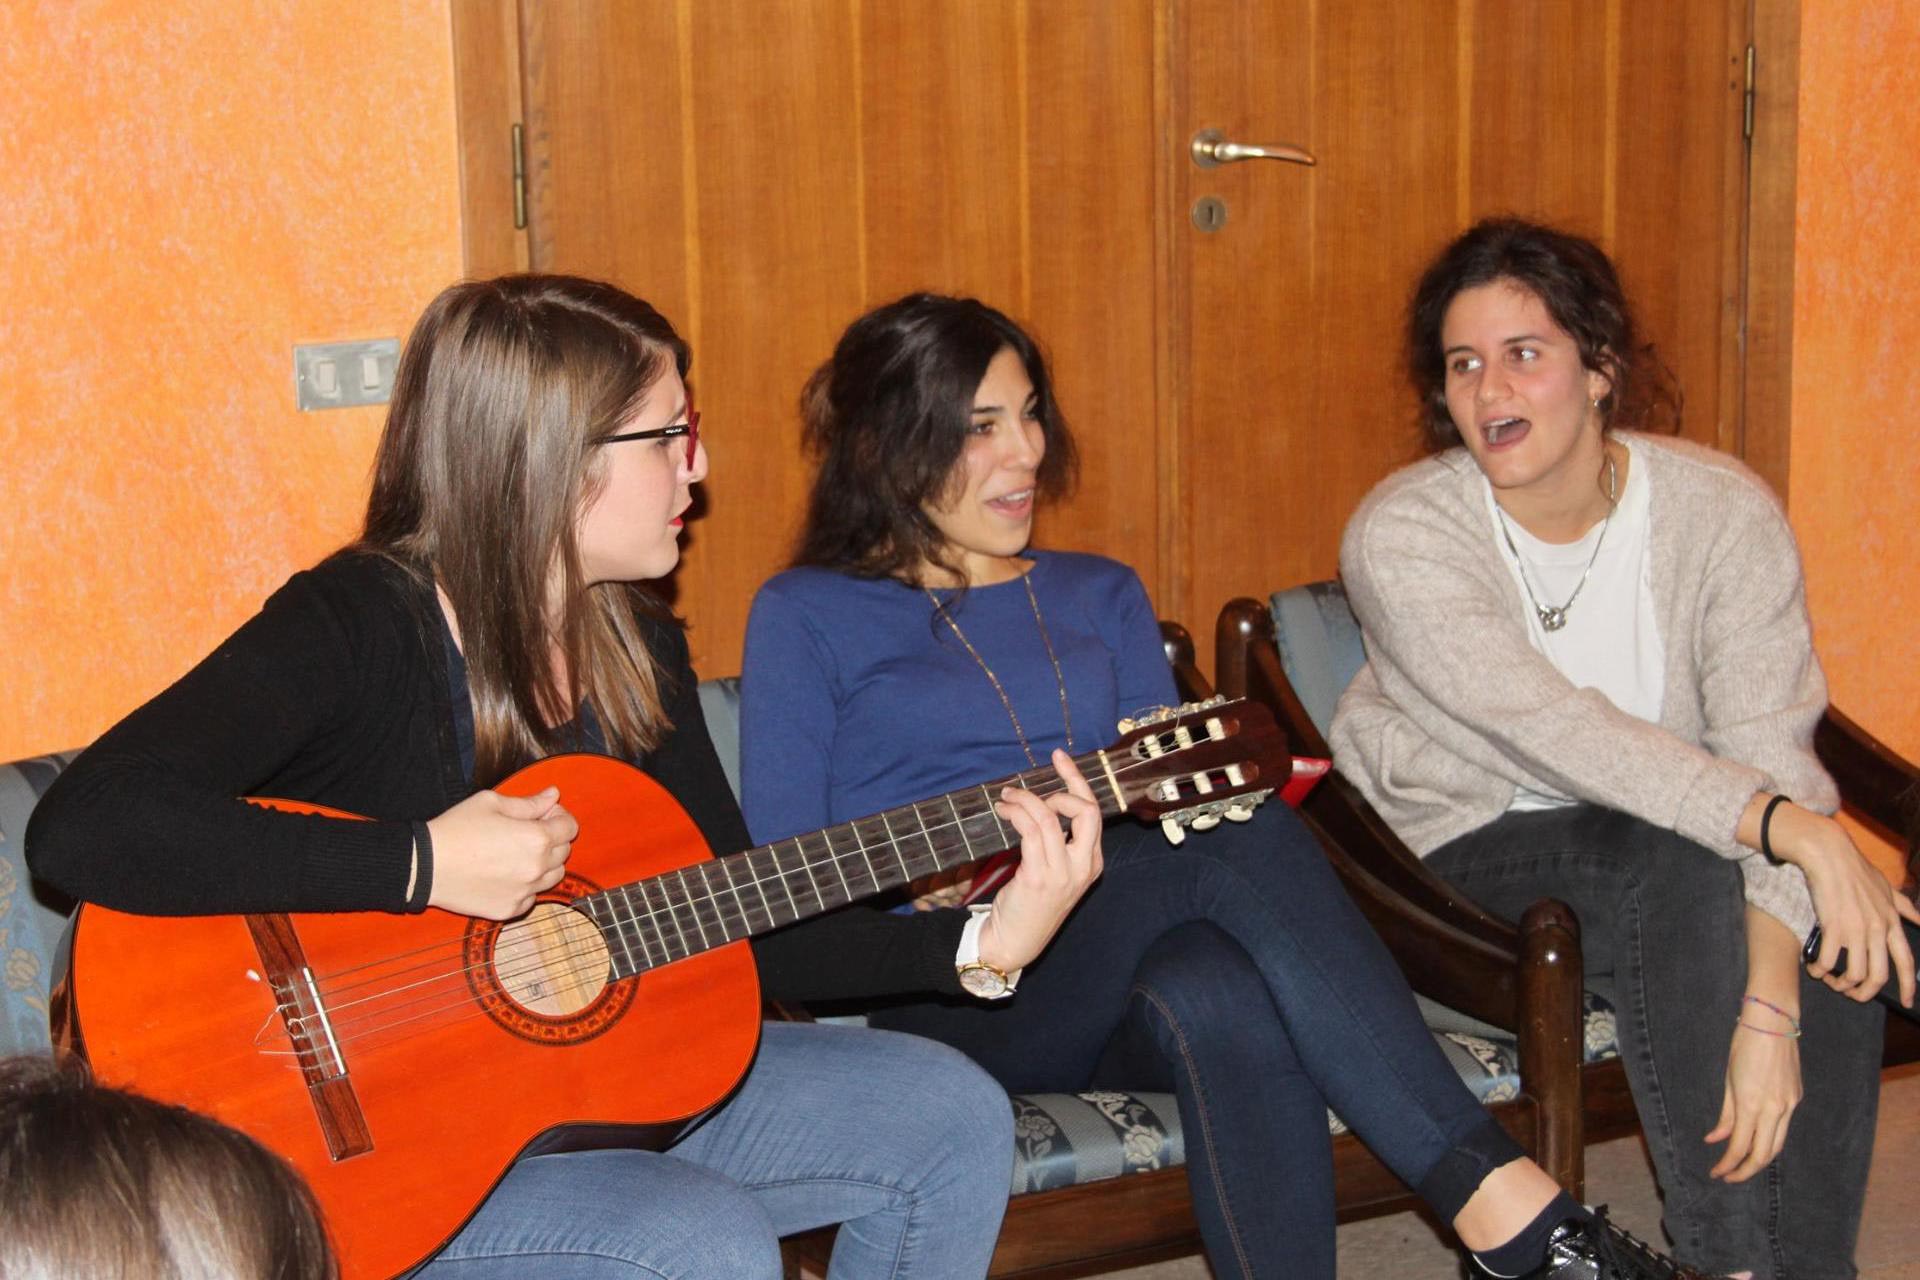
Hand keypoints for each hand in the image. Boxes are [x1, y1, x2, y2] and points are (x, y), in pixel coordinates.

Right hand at [425, 785, 578, 919]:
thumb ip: (529, 802)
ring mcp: (525, 892)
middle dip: (552, 839)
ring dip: (544, 864)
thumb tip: (553, 795)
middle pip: (564, 852)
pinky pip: (532, 897)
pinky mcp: (510, 909)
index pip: (570, 828)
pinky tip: (505, 874)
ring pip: (553, 877)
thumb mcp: (492, 803)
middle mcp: (537, 868)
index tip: (544, 815)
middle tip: (527, 831)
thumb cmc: (456, 829)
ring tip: (517, 854)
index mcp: (537, 838)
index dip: (559, 817)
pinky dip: (526, 886)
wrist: (424, 866)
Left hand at [975, 749, 1103, 972]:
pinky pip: (1031, 831)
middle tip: (1033, 784)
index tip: (1059, 758)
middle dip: (1063, 784)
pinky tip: (1004, 812)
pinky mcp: (1039, 877)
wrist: (1016, 941)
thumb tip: (1041, 803)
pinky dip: (1016, 813)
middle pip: (1085, 810)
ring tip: (1006, 798)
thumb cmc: (1032, 904)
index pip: (1093, 811)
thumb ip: (1058, 842)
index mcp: (1092, 862)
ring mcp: (1063, 873)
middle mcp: (1084, 866)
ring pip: (1049, 817)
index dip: (1076, 780)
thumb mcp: (1057, 872)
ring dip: (1024, 799)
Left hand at [1706, 1014, 1802, 1181]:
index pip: (1740, 1147)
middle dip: (1745, 1171)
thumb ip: (1726, 1114)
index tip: (1716, 1173)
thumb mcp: (1728, 1080)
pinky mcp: (1797, 1098)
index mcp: (1752, 1104)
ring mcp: (1790, 1104)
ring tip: (1741, 1165)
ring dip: (1760, 1160)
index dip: (1728, 1165)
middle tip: (1728, 1177)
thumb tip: (1715, 1139)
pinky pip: (1783, 1127)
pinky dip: (1769, 1138)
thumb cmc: (1743, 1046)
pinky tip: (1755, 1138)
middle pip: (1764, 1155)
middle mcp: (1776, 1109)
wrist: (1773, 1023)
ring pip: (1777, 1145)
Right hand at [1767, 802, 1919, 1003]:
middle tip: (1851, 993)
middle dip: (1864, 993)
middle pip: (1878, 976)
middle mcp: (1877, 930)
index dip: (1908, 986)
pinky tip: (1813, 967)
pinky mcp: (1833, 927)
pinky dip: (1819, 970)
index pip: (1906, 961)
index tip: (1906, 1003)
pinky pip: (1827, 961)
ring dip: (1840, 984)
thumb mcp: (1888, 888)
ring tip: (1829, 980)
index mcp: (1891, 922)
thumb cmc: (1856, 869)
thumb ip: (1905, 907)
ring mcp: (1856, 930)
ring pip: (1854, 974)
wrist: (1830, 855)